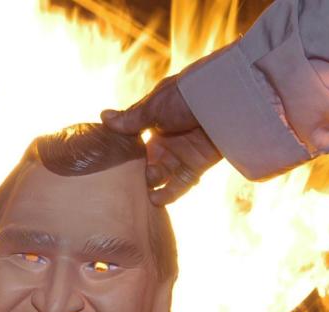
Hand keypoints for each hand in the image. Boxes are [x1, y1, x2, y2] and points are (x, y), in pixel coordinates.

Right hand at [101, 75, 221, 204]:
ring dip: (152, 185)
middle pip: (147, 161)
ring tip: (143, 193)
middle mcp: (168, 137)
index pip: (135, 141)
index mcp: (155, 120)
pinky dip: (170, 193)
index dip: (125, 153)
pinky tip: (156, 200)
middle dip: (138, 173)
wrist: (224, 99)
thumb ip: (131, 119)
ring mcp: (183, 152)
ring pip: (163, 175)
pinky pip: (181, 183)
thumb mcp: (155, 106)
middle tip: (129, 180)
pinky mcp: (198, 165)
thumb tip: (104, 117)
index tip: (112, 164)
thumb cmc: (187, 94)